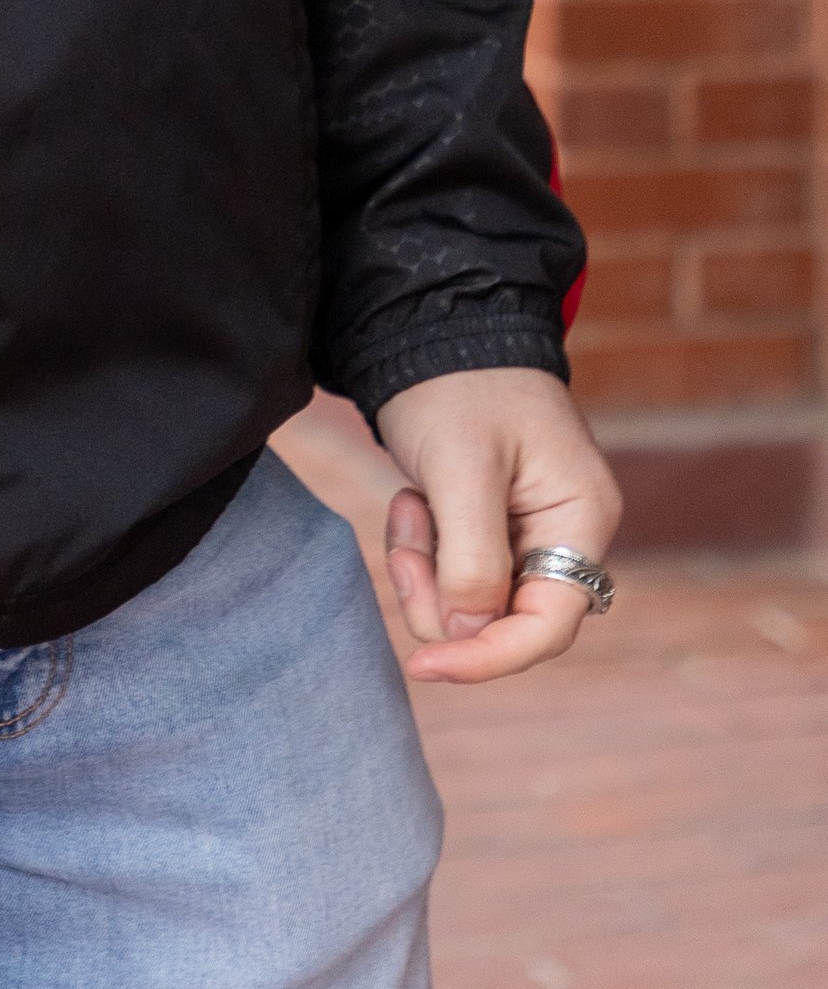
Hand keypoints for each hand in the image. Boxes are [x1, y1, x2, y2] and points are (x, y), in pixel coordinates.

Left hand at [374, 366, 620, 685]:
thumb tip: (470, 633)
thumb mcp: (461, 466)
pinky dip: (424, 551)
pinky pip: (454, 573)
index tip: (424, 665)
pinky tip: (413, 500)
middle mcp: (565, 533)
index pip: (549, 625)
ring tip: (410, 504)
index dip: (488, 657)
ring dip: (427, 568)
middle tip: (406, 532)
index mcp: (581, 517)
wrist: (433, 323)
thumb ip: (472, 557)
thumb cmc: (456, 383)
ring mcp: (528, 532)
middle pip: (505, 620)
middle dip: (443, 595)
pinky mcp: (490, 526)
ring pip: (471, 602)